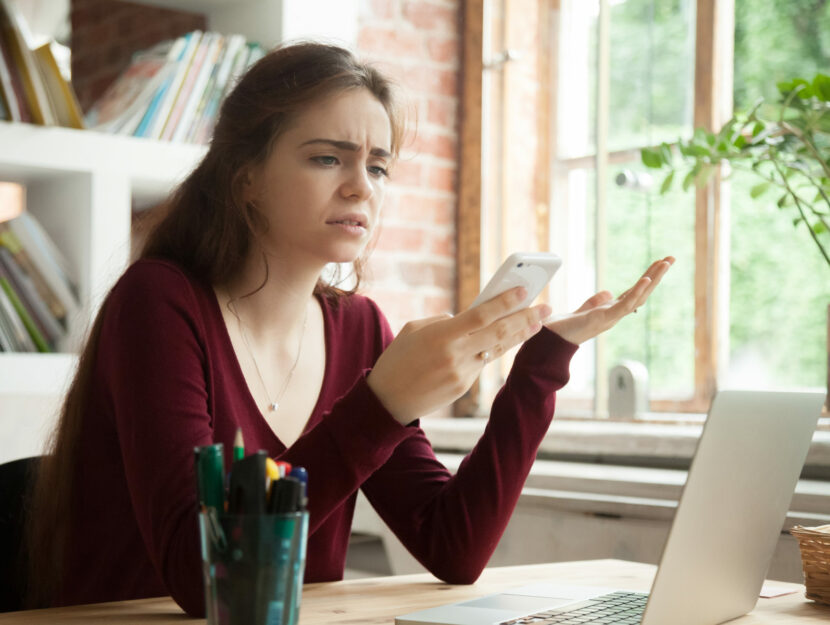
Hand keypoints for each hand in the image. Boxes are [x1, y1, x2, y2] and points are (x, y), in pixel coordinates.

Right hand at [367, 287, 551, 424]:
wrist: (387, 401)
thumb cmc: (397, 359)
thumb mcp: (413, 330)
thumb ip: (443, 321)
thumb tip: (464, 318)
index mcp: (442, 335)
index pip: (481, 315)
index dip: (505, 302)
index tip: (524, 291)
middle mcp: (456, 354)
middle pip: (499, 333)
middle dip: (525, 319)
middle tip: (545, 308)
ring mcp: (462, 373)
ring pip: (496, 349)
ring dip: (518, 335)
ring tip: (537, 323)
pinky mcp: (464, 387)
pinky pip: (481, 363)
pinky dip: (491, 351)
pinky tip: (504, 340)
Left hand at [545, 256, 674, 344]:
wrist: (549, 342)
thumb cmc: (562, 329)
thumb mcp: (582, 311)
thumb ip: (595, 302)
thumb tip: (608, 293)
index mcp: (610, 311)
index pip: (633, 292)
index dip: (647, 278)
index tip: (659, 263)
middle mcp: (614, 315)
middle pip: (641, 293)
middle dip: (657, 276)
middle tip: (671, 258)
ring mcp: (610, 318)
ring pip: (638, 297)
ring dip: (653, 280)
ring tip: (665, 262)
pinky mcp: (603, 320)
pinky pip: (625, 306)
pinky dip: (636, 292)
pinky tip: (646, 279)